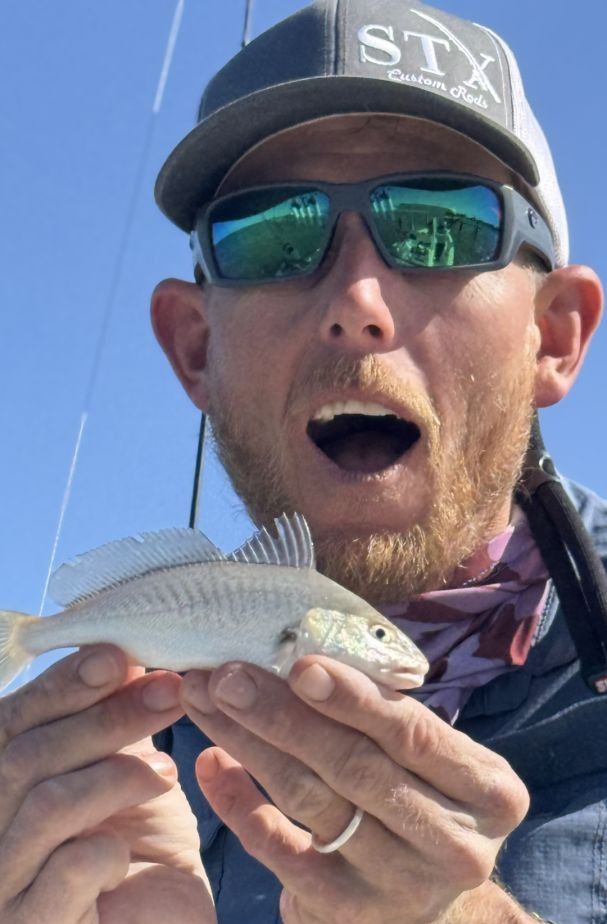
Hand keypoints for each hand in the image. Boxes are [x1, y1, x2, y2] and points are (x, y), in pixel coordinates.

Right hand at [0, 645, 215, 922]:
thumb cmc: (138, 850)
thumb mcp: (123, 773)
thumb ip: (110, 721)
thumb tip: (123, 655)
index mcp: (1, 787)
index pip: (11, 722)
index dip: (61, 685)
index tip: (118, 657)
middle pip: (27, 756)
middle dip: (105, 717)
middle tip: (168, 692)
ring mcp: (4, 888)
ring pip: (46, 806)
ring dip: (116, 774)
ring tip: (168, 774)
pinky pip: (68, 870)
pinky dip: (107, 848)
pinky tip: (131, 852)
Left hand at [181, 656, 529, 923]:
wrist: (431, 902)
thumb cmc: (426, 799)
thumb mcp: (437, 760)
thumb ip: (389, 717)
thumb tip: (304, 657)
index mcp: (488, 791)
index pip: (413, 733)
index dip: (354, 698)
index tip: (299, 663)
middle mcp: (454, 844)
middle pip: (354, 766)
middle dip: (282, 714)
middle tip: (228, 675)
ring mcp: (400, 886)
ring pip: (311, 801)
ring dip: (249, 744)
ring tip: (207, 702)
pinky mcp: (346, 913)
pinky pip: (280, 852)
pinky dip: (239, 803)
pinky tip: (211, 762)